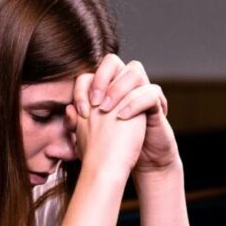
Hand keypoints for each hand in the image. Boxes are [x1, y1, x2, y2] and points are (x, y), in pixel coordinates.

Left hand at [73, 54, 179, 175]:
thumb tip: (68, 110)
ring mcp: (142, 92)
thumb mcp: (92, 137)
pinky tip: (122, 117)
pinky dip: (135, 103)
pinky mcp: (157, 106)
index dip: (82, 87)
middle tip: (95, 103)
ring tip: (107, 109)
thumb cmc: (115, 148)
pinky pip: (151, 93)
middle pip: (112, 62)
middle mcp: (124, 86)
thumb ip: (78, 124)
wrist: (141, 163)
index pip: (91, 72)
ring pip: (134, 71)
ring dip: (118, 88)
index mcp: (106, 89)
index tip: (81, 111)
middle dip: (101, 78)